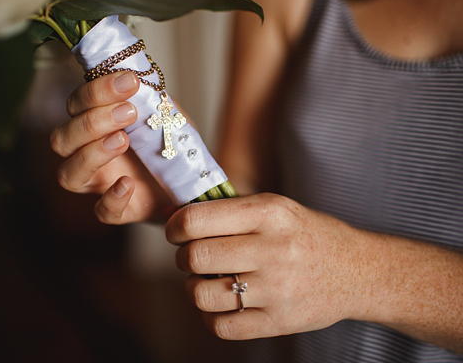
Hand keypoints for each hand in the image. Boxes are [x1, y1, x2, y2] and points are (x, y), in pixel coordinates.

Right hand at [51, 71, 173, 223]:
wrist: (192, 182)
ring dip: (91, 154)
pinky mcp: (119, 210)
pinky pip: (102, 212)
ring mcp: (100, 184)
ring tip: (123, 140)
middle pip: (61, 139)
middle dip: (91, 122)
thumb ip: (149, 98)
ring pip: (68, 176)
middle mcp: (88, 153)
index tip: (129, 81)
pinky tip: (128, 184)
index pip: (76, 105)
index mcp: (94, 125)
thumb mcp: (164, 114)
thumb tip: (139, 74)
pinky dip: (112, 198)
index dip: (96, 91)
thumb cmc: (170, 143)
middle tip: (128, 112)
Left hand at [165, 193, 368, 339]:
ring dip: (193, 287)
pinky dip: (211, 315)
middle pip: (195, 257)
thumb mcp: (277, 207)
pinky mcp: (279, 322)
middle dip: (183, 257)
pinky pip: (221, 326)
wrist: (359, 271)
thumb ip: (231, 209)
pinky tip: (222, 303)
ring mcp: (277, 290)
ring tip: (206, 280)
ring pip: (202, 294)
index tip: (176, 231)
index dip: (175, 226)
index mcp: (269, 213)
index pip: (197, 220)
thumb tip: (177, 215)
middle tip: (193, 256)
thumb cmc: (307, 234)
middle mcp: (273, 249)